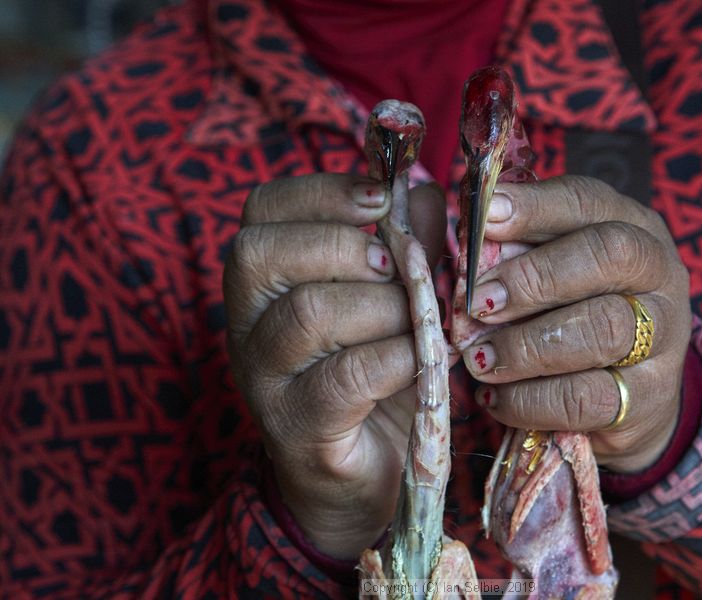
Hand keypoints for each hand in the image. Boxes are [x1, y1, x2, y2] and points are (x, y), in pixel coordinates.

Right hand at [223, 174, 445, 558]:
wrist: (361, 476)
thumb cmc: (376, 378)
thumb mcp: (394, 301)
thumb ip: (407, 247)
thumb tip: (428, 193)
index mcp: (264, 281)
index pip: (261, 210)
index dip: (322, 192)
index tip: (382, 198)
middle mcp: (245, 325)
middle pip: (263, 254)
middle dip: (346, 248)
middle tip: (399, 270)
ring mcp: (263, 379)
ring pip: (307, 313)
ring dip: (383, 308)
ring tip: (420, 321)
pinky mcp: (296, 427)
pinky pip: (344, 376)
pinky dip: (398, 357)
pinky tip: (423, 360)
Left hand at [460, 175, 690, 472]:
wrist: (629, 402)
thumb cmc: (570, 317)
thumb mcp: (549, 272)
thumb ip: (513, 250)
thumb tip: (466, 233)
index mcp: (631, 226)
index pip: (587, 201)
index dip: (534, 207)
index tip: (484, 219)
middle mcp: (658, 273)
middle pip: (608, 255)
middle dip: (535, 276)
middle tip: (479, 302)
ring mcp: (663, 337)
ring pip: (604, 329)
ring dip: (529, 345)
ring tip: (481, 360)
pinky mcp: (650, 398)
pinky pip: (589, 397)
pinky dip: (533, 400)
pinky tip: (497, 400)